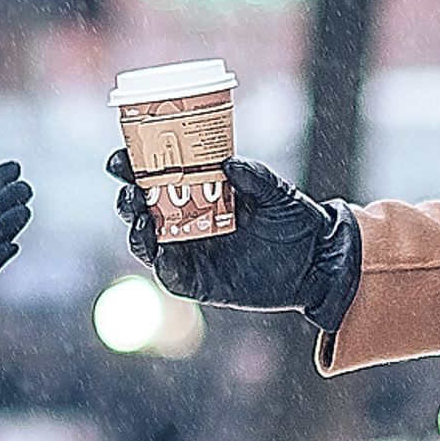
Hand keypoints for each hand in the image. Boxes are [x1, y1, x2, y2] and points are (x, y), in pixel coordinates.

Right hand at [108, 151, 359, 325]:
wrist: (318, 262)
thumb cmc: (295, 219)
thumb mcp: (278, 193)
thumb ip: (255, 177)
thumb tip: (228, 163)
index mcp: (198, 192)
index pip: (155, 177)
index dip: (133, 168)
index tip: (122, 158)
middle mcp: (186, 221)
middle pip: (141, 209)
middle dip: (127, 198)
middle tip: (130, 189)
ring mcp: (190, 252)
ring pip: (147, 243)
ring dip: (136, 230)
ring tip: (139, 219)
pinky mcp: (199, 282)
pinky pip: (170, 275)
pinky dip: (161, 264)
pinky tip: (160, 252)